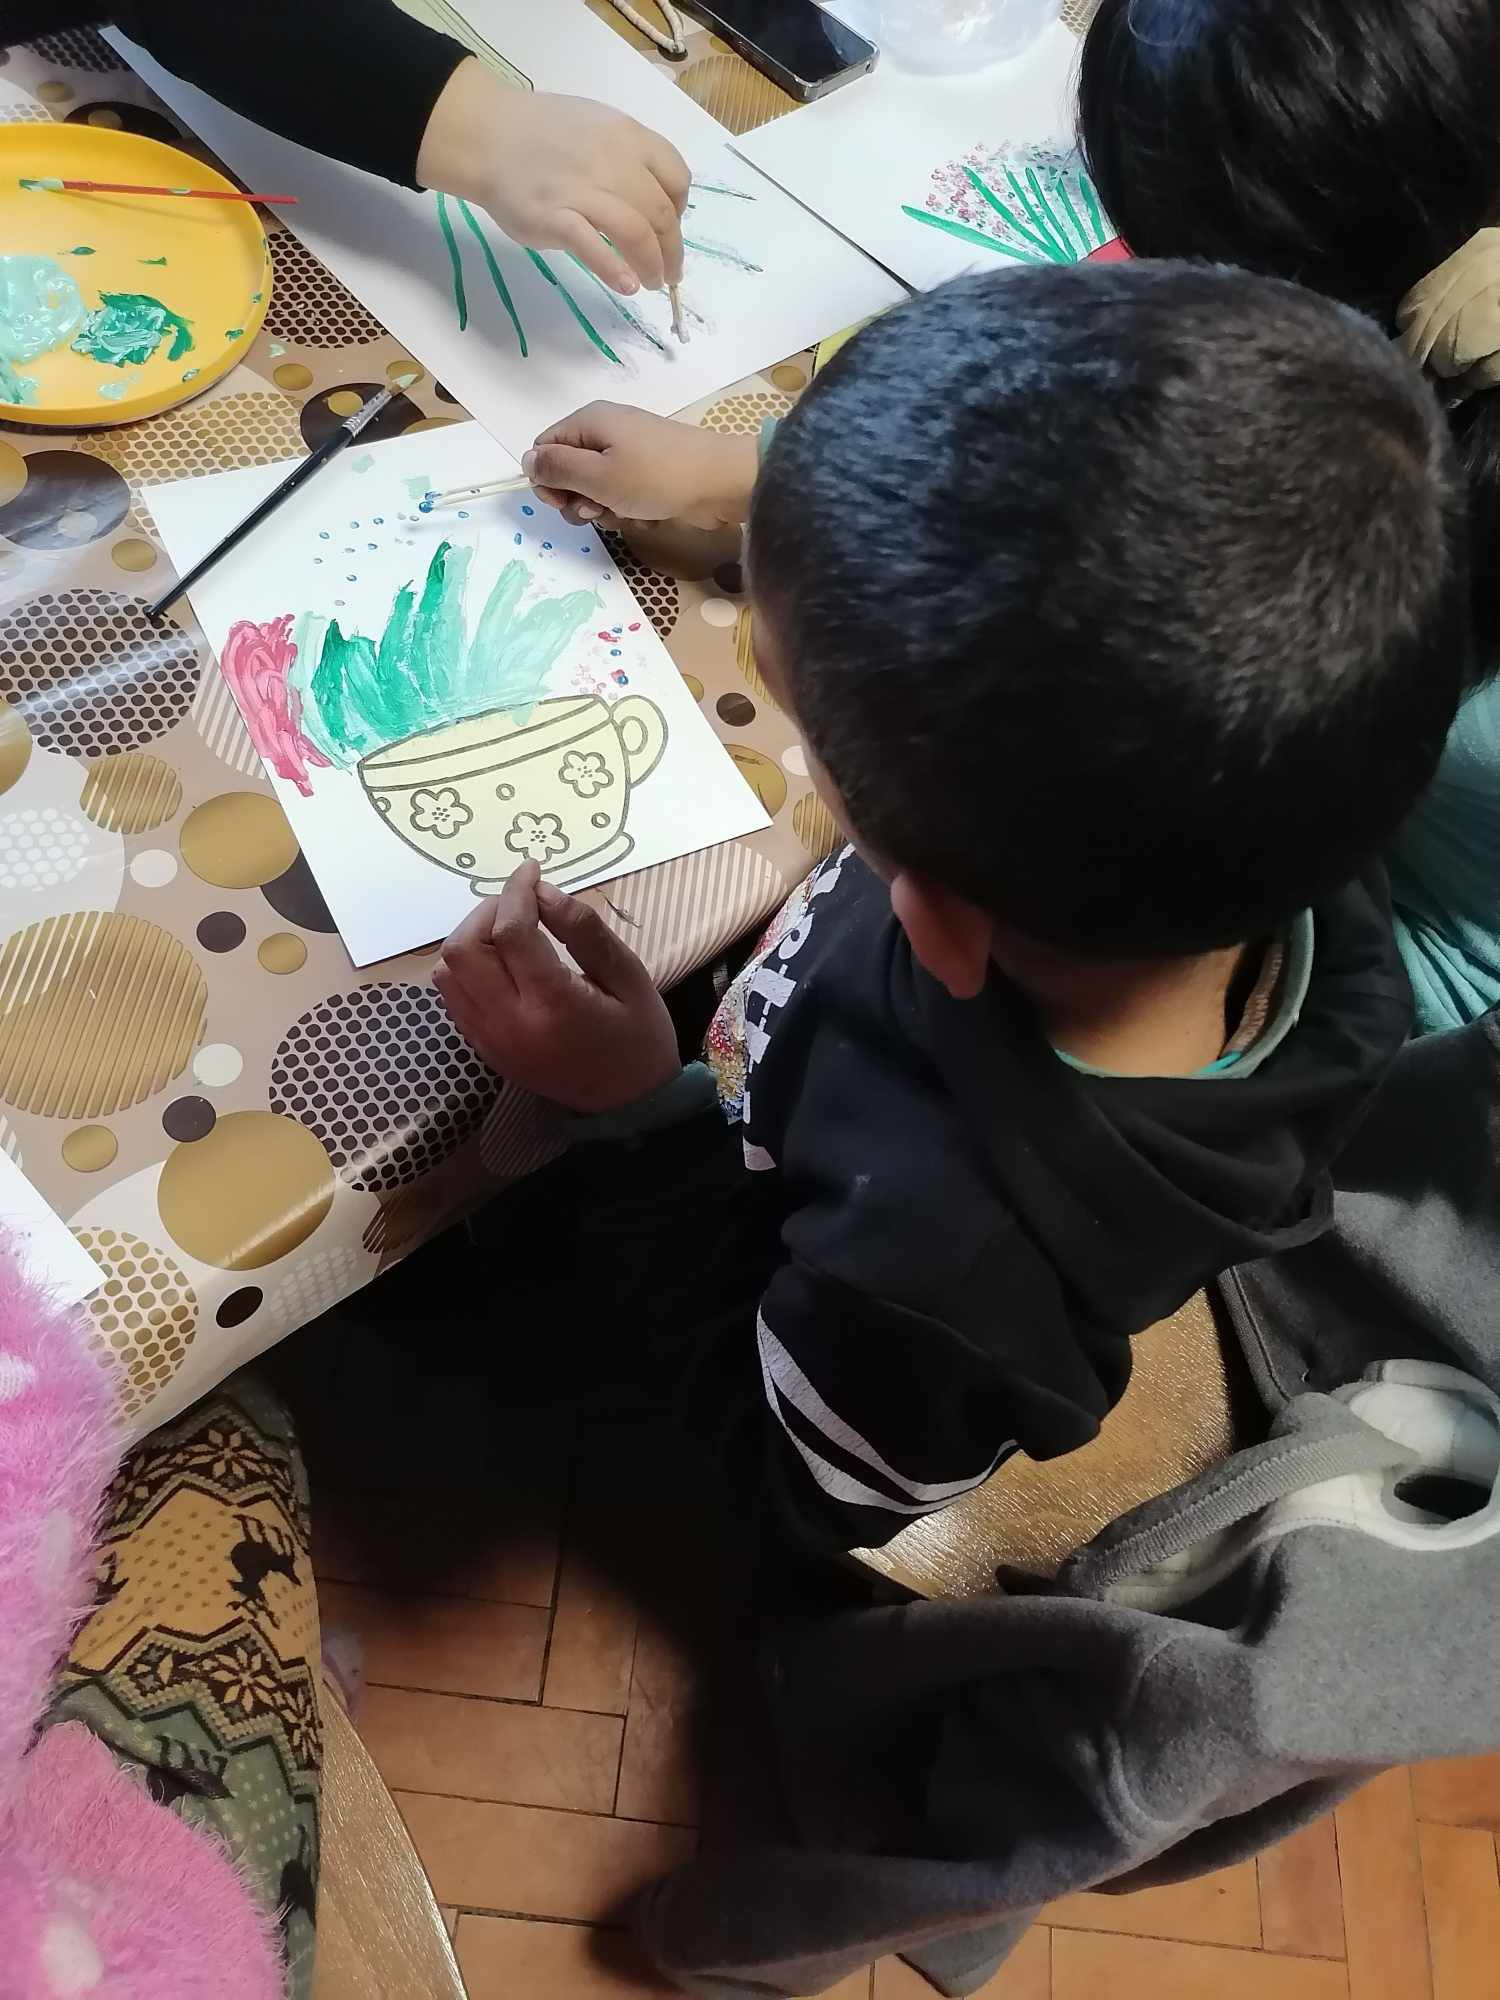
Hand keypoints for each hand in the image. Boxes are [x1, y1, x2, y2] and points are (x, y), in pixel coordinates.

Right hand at [418, 60, 688, 294]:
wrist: (486, 134)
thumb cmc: (541, 134)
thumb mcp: (596, 127)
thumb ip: (626, 156)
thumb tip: (651, 195)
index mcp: (626, 136)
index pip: (676, 177)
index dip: (681, 210)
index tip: (671, 229)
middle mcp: (612, 161)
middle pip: (662, 213)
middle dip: (672, 250)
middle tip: (668, 273)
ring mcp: (582, 190)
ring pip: (636, 232)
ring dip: (652, 265)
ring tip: (650, 283)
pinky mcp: (554, 217)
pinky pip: (594, 247)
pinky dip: (615, 270)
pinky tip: (626, 285)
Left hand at [433, 862, 680, 1113]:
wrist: (630, 1106)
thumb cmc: (640, 1037)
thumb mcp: (629, 976)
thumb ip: (583, 930)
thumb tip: (542, 891)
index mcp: (553, 1005)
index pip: (510, 932)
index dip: (517, 891)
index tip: (533, 871)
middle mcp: (510, 1024)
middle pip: (463, 949)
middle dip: (487, 912)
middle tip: (522, 903)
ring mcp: (491, 1041)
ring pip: (448, 972)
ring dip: (472, 939)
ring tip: (510, 931)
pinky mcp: (483, 1049)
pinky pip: (453, 997)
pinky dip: (468, 968)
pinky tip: (501, 962)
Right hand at [523, 402, 759, 526]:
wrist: (720, 481)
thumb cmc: (655, 476)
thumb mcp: (597, 475)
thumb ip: (557, 469)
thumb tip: (525, 461)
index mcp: (589, 421)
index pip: (545, 448)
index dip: (547, 479)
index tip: (562, 502)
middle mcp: (606, 430)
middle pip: (569, 469)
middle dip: (577, 498)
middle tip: (597, 511)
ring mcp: (630, 451)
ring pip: (596, 487)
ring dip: (603, 508)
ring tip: (625, 512)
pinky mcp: (649, 471)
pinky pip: (622, 492)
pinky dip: (627, 507)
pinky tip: (643, 513)